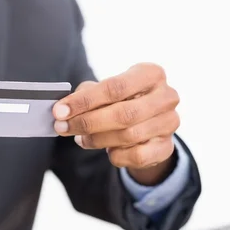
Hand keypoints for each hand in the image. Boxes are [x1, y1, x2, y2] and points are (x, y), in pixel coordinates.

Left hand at [53, 63, 179, 185]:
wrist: (149, 128)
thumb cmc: (123, 103)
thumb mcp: (107, 92)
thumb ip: (87, 95)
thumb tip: (64, 108)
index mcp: (151, 74)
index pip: (115, 87)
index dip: (84, 101)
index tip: (59, 111)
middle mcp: (166, 96)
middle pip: (122, 114)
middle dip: (87, 122)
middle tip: (63, 128)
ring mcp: (170, 123)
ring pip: (128, 136)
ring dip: (97, 140)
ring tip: (80, 139)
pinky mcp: (167, 147)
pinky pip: (136, 156)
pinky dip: (116, 155)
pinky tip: (108, 150)